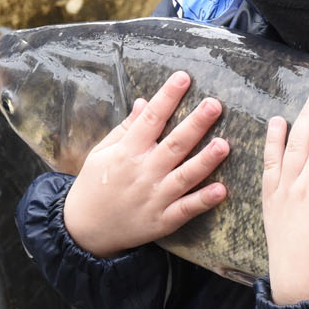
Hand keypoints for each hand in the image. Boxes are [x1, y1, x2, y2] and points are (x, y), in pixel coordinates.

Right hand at [62, 70, 228, 256]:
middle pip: (173, 145)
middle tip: (214, 105)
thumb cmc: (94, 185)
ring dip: (205, 160)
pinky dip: (203, 200)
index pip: (150, 119)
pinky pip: (186, 209)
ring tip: (224, 144)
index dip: (167, 97)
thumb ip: (126, 129)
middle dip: (195, 124)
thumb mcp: (102, 152)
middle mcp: (143, 172)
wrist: (84, 231)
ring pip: (184, 176)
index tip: (183, 77)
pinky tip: (222, 190)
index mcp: (127, 152)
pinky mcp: (162, 221)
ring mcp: (154, 198)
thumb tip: (143, 102)